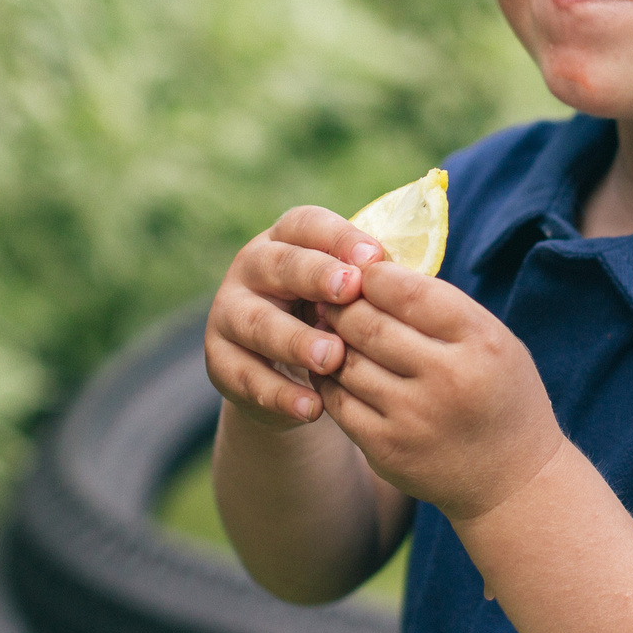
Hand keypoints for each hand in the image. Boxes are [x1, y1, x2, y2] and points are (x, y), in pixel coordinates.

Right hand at [204, 207, 384, 429]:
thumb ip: (370, 281)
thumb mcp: (350, 292)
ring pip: (258, 322)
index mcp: (288, 238)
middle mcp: (252, 266)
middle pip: (279, 265)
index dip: (339, 238)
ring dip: (296, 340)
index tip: (373, 258)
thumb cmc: (336, 316)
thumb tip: (412, 278)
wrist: (291, 371)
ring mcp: (230, 312)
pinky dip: (280, 394)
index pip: (308, 225)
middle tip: (349, 292)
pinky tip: (312, 407)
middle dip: (315, 276)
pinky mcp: (220, 360)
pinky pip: (247, 376)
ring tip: (332, 357)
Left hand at [316, 263, 565, 522]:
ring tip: (323, 323)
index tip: (362, 268)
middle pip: (369, 324)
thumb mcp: (494, 341)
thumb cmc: (501, 395)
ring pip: (346, 361)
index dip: (375, 274)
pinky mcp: (386, 450)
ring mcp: (413, 419)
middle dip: (342, 303)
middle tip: (328, 292)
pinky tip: (330, 364)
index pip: (410, 292)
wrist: (513, 481)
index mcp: (481, 343)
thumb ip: (443, 308)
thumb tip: (373, 271)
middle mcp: (448, 380)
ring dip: (328, 338)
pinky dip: (327, 377)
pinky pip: (338, 401)